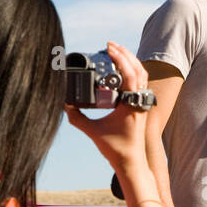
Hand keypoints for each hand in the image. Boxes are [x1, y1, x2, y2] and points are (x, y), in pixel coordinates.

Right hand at [63, 41, 150, 174]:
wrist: (131, 162)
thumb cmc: (116, 148)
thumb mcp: (93, 132)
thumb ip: (77, 118)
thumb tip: (65, 104)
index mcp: (131, 103)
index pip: (130, 74)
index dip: (121, 58)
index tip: (109, 48)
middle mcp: (139, 100)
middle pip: (139, 69)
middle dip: (125, 53)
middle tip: (110, 44)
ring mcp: (142, 102)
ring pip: (141, 75)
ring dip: (130, 61)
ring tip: (116, 50)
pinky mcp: (140, 105)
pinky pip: (140, 83)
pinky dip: (132, 71)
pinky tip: (122, 67)